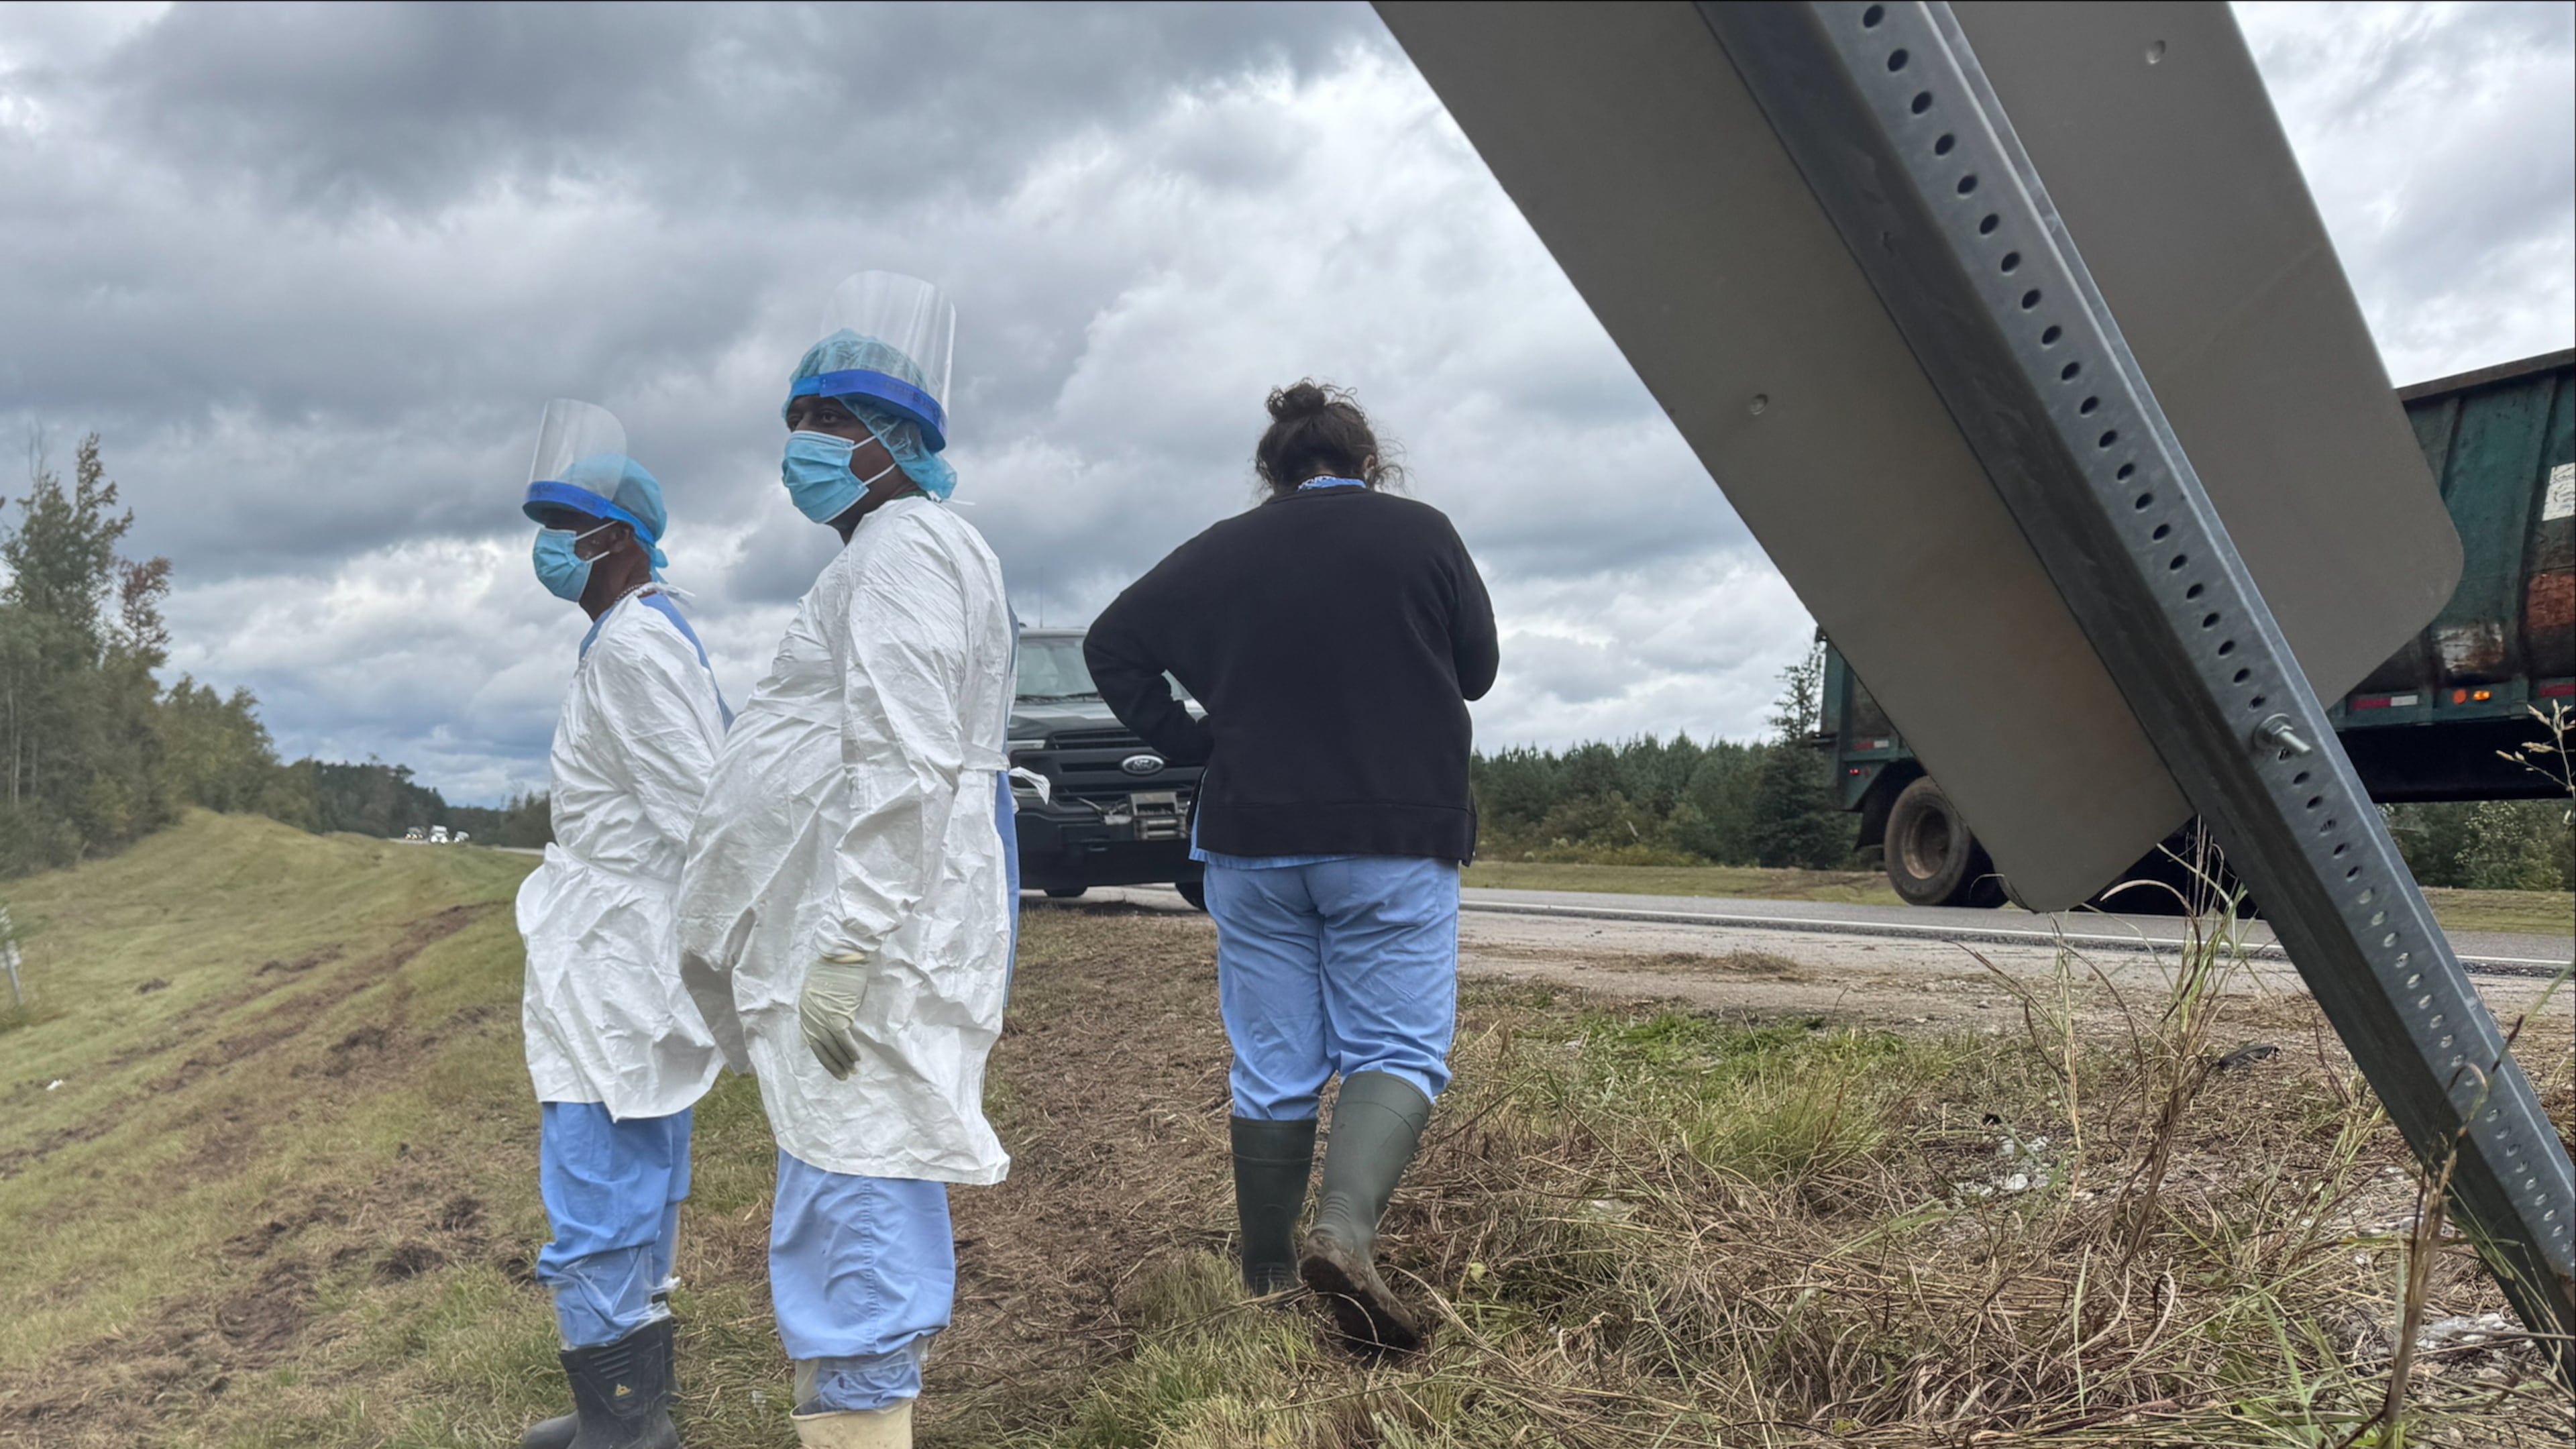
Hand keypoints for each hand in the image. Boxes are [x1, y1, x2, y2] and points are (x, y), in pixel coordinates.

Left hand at [798, 951, 870, 1079]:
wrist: (841, 955)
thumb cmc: (834, 969)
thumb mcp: (821, 991)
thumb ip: (823, 1009)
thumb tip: (833, 1025)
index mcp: (805, 1011)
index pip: (812, 1041)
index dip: (824, 1057)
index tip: (834, 1067)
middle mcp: (810, 1016)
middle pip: (821, 1047)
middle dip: (833, 1064)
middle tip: (844, 1076)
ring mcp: (822, 1016)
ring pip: (832, 1045)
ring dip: (843, 1060)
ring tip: (853, 1070)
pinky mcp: (837, 1014)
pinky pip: (843, 1038)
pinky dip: (850, 1050)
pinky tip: (857, 1058)